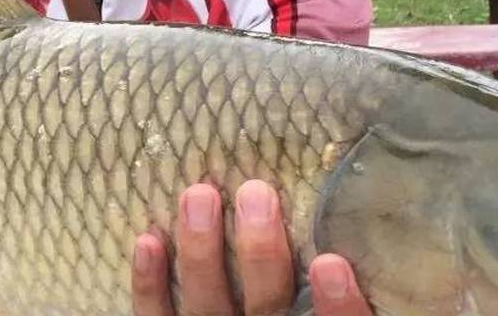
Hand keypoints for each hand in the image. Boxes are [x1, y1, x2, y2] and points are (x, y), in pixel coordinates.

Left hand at [131, 181, 371, 315]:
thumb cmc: (290, 310)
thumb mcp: (321, 310)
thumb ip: (339, 296)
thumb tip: (348, 235)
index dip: (338, 305)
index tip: (331, 261)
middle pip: (265, 310)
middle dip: (259, 254)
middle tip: (256, 193)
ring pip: (206, 308)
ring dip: (201, 251)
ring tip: (199, 194)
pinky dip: (149, 283)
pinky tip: (149, 239)